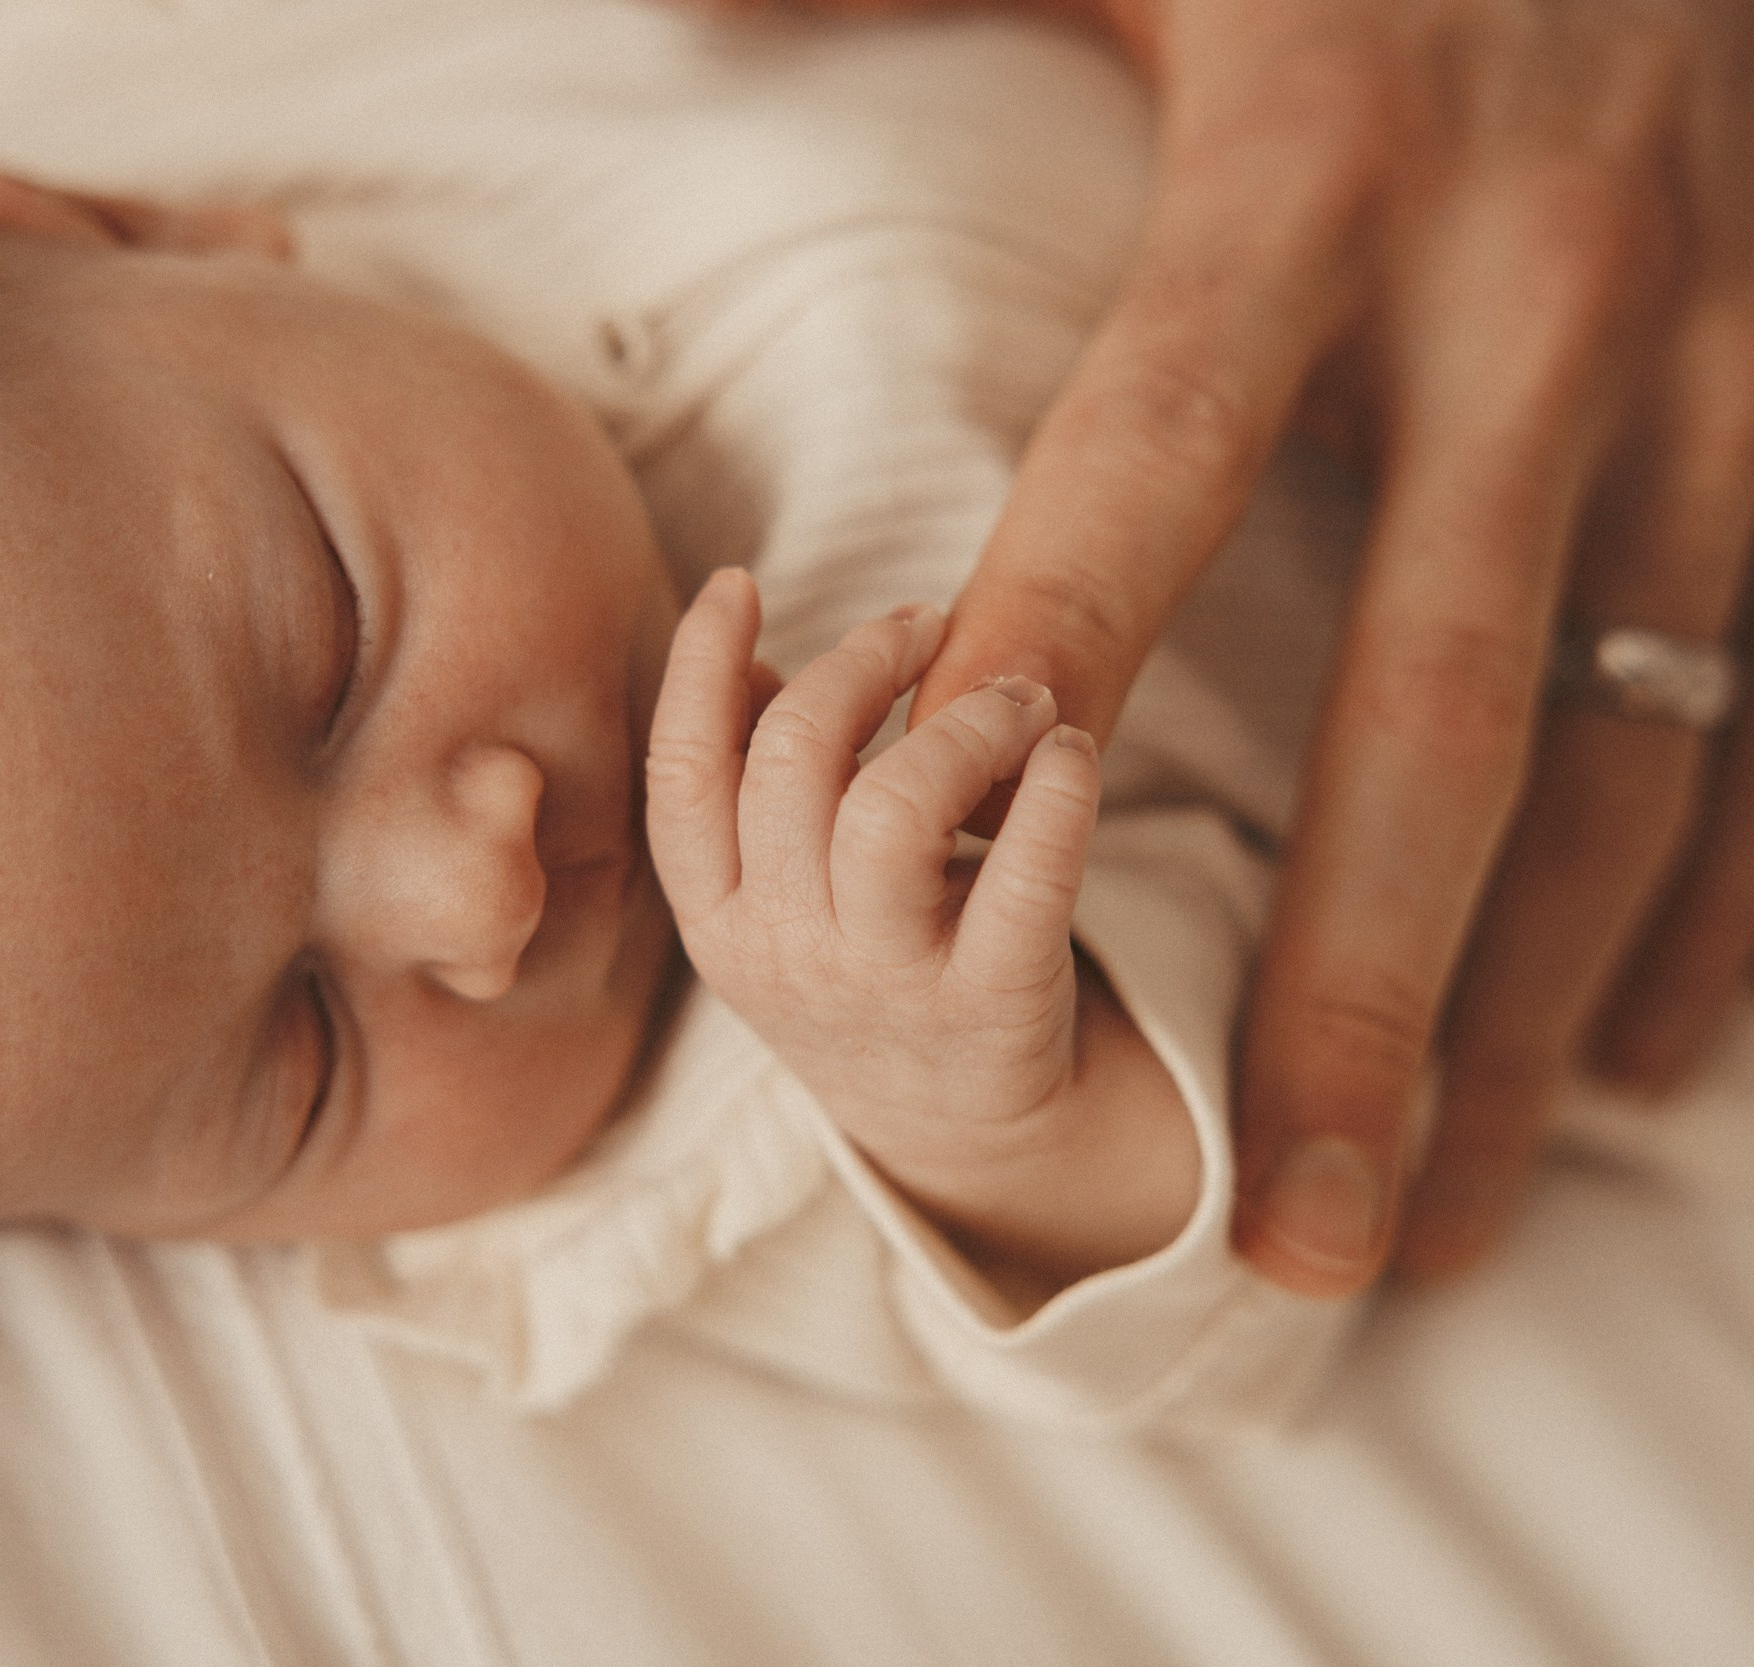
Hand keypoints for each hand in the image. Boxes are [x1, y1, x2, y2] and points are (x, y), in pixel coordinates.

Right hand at [647, 571, 1191, 1281]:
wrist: (957, 1134)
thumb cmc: (862, 974)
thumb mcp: (778, 902)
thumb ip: (750, 788)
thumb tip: (741, 658)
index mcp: (718, 918)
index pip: (682, 774)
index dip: (699, 665)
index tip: (742, 581)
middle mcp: (785, 953)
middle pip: (794, 762)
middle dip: (861, 661)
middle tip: (925, 625)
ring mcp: (886, 984)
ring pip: (892, 810)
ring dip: (962, 720)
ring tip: (1016, 698)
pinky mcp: (993, 1005)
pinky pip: (1023, 880)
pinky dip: (1056, 793)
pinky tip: (1071, 749)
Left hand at [706, 0, 1753, 1290]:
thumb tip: (678, 26)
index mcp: (1321, 172)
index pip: (1157, 459)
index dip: (1054, 668)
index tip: (966, 886)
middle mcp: (1547, 291)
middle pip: (1429, 703)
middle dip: (1349, 998)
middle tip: (1270, 1234)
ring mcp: (1746, 358)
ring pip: (1632, 751)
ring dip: (1526, 1021)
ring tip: (1422, 1218)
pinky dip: (1725, 896)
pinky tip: (1632, 1056)